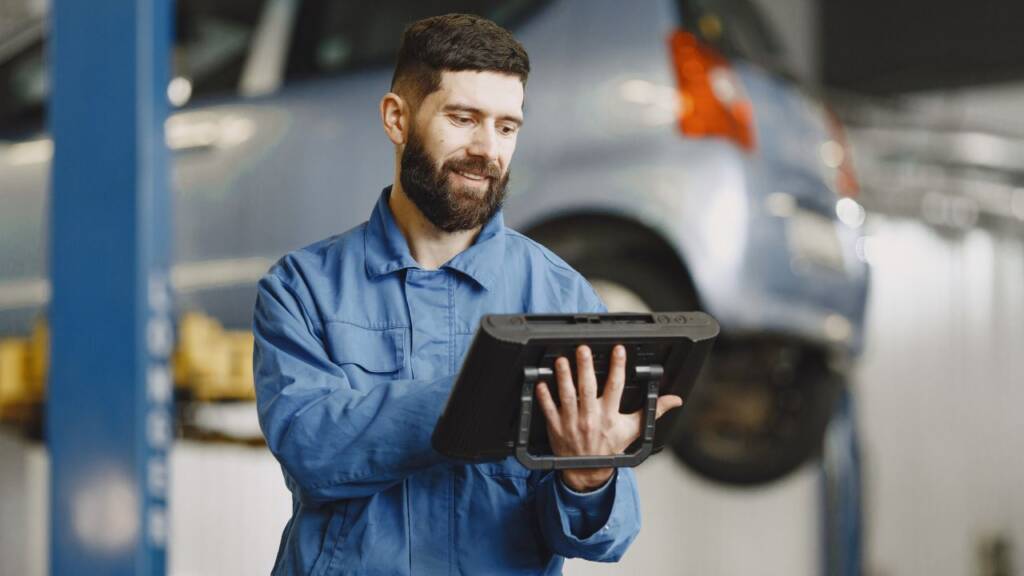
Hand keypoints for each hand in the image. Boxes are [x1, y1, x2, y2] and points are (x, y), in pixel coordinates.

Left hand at [535, 344, 682, 491]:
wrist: (588, 472)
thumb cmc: (610, 448)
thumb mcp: (634, 430)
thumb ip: (653, 412)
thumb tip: (674, 400)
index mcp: (610, 416)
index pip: (615, 387)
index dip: (618, 367)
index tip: (618, 350)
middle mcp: (591, 417)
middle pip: (587, 388)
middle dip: (585, 367)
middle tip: (583, 349)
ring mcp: (572, 422)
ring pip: (567, 396)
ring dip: (564, 378)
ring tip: (562, 361)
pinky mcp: (556, 427)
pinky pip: (549, 410)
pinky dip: (544, 397)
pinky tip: (541, 383)